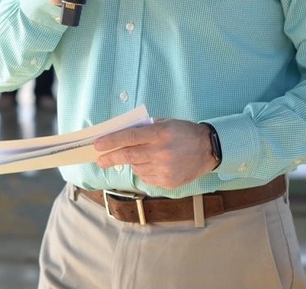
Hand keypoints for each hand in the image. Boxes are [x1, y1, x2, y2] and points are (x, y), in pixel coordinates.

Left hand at [94, 119, 216, 188]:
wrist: (208, 149)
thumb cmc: (184, 132)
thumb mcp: (166, 122)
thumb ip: (145, 128)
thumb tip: (122, 135)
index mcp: (160, 134)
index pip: (129, 138)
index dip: (111, 141)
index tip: (97, 145)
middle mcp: (161, 152)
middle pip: (129, 156)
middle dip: (111, 157)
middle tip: (99, 160)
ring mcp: (164, 169)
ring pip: (137, 168)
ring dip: (133, 163)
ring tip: (143, 156)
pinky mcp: (168, 182)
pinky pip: (147, 178)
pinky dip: (145, 171)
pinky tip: (154, 164)